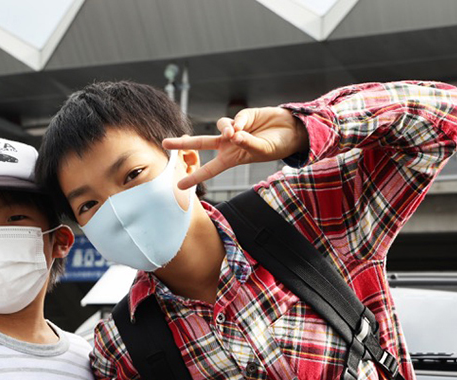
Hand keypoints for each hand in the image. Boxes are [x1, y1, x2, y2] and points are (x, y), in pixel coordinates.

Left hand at [162, 107, 308, 188]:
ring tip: (235, 132)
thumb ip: (247, 143)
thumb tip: (232, 133)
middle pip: (200, 144)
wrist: (292, 130)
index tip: (179, 185)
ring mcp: (234, 129)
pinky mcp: (242, 116)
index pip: (210, 169)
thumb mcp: (262, 151)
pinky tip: (247, 125)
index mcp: (231, 159)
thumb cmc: (277, 146)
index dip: (195, 177)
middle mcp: (229, 144)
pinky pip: (235, 118)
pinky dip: (239, 122)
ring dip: (225, 129)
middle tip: (164, 143)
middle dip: (182, 143)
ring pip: (219, 126)